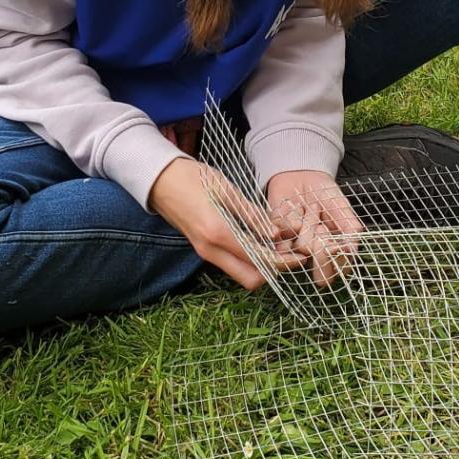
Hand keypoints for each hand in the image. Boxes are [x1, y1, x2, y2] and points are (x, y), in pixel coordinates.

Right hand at [148, 158, 279, 291]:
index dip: (283, 262)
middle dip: (273, 271)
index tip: (300, 256)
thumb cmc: (193, 178)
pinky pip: (230, 263)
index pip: (259, 261)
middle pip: (250, 280)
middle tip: (289, 254)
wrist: (159, 180)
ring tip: (279, 246)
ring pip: (240, 273)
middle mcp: (211, 250)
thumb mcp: (228, 191)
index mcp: (218, 234)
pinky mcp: (203, 248)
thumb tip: (275, 234)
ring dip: (261, 266)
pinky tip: (260, 241)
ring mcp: (204, 252)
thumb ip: (252, 215)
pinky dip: (248, 259)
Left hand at [265, 169, 363, 287]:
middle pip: (310, 256)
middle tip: (320, 216)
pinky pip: (278, 234)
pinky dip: (287, 215)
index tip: (330, 241)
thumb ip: (349, 229)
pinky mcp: (276, 236)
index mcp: (331, 252)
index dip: (328, 260)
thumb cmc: (326, 194)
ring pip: (296, 246)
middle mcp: (311, 254)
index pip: (330, 274)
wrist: (302, 176)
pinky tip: (292, 206)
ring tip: (309, 207)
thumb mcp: (342, 208)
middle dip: (316, 231)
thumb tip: (351, 251)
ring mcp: (292, 247)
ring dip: (304, 220)